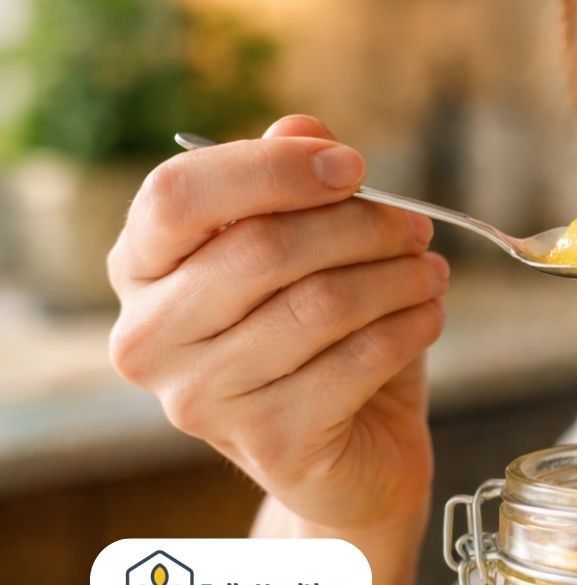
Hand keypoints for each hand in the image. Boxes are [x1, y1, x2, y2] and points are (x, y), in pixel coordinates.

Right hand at [108, 115, 447, 531]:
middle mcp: (149, 337)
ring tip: (428, 271)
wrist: (352, 456)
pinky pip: (357, 361)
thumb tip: (304, 128)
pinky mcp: (268, 443)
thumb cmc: (321, 339)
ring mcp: (200, 398)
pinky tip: (428, 314)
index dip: (272, 168)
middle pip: (262, 247)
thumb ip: (294, 187)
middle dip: (360, 226)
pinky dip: (408, 326)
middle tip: (414, 226)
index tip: (352, 166)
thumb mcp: (308, 251)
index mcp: (140, 269)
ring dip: (396, 277)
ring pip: (319, 304)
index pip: (178, 194)